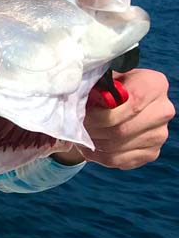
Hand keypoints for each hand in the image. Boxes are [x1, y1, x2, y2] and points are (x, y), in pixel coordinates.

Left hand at [54, 68, 173, 168]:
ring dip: (93, 143)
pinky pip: (118, 160)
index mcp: (154, 84)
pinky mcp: (151, 153)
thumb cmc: (109, 87)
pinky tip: (89, 146)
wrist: (121, 103)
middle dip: (93, 130)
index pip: (131, 104)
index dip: (101, 113)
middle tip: (75, 128)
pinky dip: (98, 155)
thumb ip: (96, 84)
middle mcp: (163, 110)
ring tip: (79, 135)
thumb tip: (78, 97)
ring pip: (117, 146)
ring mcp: (159, 134)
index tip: (82, 116)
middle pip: (121, 129)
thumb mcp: (104, 77)